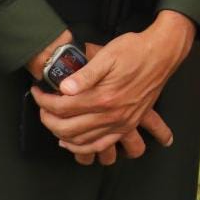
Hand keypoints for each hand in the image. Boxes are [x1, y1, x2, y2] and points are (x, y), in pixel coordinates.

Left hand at [30, 10, 193, 157]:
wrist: (162, 54)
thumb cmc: (135, 50)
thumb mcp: (108, 54)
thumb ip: (85, 74)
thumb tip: (64, 88)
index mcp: (104, 96)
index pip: (64, 106)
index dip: (45, 102)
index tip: (38, 93)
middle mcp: (112, 114)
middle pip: (69, 127)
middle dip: (49, 119)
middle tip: (41, 107)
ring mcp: (121, 122)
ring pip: (82, 141)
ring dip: (61, 135)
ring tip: (52, 122)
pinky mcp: (128, 124)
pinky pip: (101, 146)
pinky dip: (83, 148)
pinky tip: (73, 143)